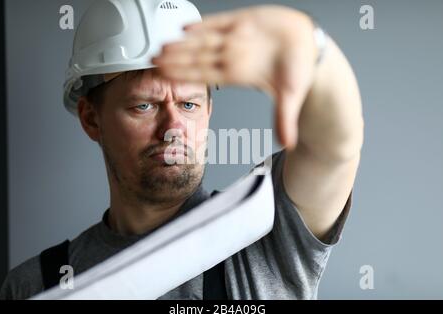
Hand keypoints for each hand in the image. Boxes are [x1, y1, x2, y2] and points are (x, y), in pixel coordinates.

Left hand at [152, 5, 318, 148]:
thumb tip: (287, 145)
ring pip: (203, 41)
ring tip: (162, 46)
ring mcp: (237, 38)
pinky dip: (203, 24)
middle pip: (197, 58)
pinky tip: (185, 27)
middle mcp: (233, 56)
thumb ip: (285, 118)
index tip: (166, 76)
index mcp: (238, 74)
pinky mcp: (245, 20)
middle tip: (154, 60)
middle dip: (175, 60)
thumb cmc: (297, 70)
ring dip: (182, 44)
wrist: (308, 46)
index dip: (184, 75)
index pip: (205, 75)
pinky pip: (219, 22)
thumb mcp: (290, 96)